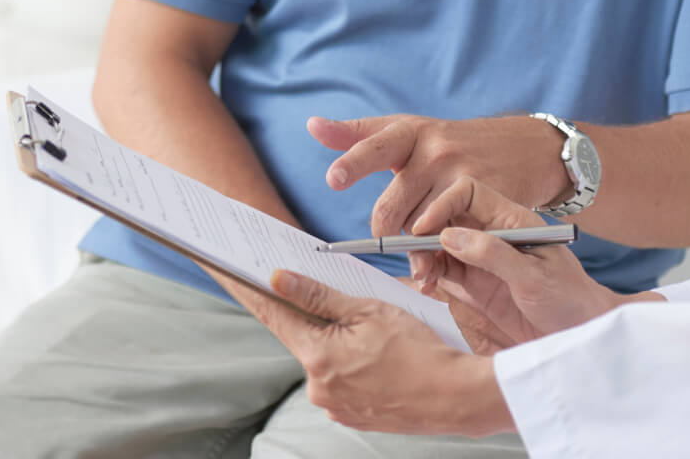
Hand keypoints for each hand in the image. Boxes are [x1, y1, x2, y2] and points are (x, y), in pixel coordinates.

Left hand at [257, 270, 514, 437]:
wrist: (456, 397)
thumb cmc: (420, 349)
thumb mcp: (369, 309)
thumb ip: (319, 295)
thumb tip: (278, 278)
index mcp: (318, 355)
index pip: (274, 315)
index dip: (255, 291)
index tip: (233, 273)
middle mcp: (318, 387)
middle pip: (304, 339)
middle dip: (317, 319)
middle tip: (344, 304)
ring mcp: (335, 406)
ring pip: (326, 361)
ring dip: (339, 345)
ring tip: (377, 338)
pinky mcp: (352, 417)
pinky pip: (342, 383)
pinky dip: (353, 367)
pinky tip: (380, 359)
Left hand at [309, 113, 567, 237]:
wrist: (520, 147)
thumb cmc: (448, 142)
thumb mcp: (407, 131)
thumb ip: (358, 135)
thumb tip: (311, 125)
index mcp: (410, 132)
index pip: (374, 146)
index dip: (353, 163)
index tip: (333, 179)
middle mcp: (434, 150)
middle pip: (392, 208)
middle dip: (386, 232)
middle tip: (386, 241)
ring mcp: (461, 174)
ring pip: (419, 228)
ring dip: (416, 242)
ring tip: (423, 241)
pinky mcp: (484, 200)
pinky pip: (450, 238)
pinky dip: (442, 252)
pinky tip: (443, 255)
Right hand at [407, 176, 638, 344]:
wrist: (582, 332)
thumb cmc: (569, 299)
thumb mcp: (534, 276)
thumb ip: (492, 254)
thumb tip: (449, 236)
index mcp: (511, 220)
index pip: (467, 193)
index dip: (441, 205)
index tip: (422, 230)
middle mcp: (492, 234)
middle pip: (446, 218)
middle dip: (425, 236)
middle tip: (418, 264)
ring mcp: (482, 259)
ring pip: (439, 245)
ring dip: (423, 258)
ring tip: (423, 279)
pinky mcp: (476, 284)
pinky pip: (443, 270)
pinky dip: (429, 276)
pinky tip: (426, 287)